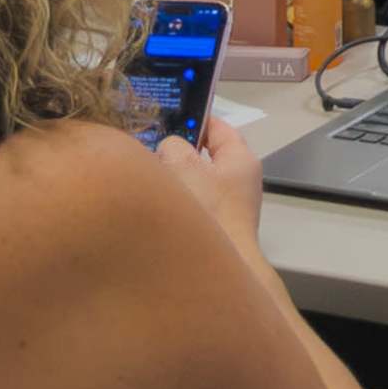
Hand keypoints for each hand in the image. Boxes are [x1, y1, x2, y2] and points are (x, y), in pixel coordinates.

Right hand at [156, 114, 272, 259]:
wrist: (217, 272)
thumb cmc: (207, 211)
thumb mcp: (184, 167)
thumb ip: (173, 147)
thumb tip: (169, 150)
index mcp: (240, 159)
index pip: (218, 128)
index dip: (193, 119)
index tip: (166, 116)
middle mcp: (239, 181)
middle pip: (205, 156)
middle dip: (177, 152)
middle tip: (148, 148)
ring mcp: (228, 207)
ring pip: (196, 182)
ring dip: (174, 179)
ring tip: (147, 176)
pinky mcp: (215, 228)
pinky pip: (193, 204)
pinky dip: (176, 200)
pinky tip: (156, 204)